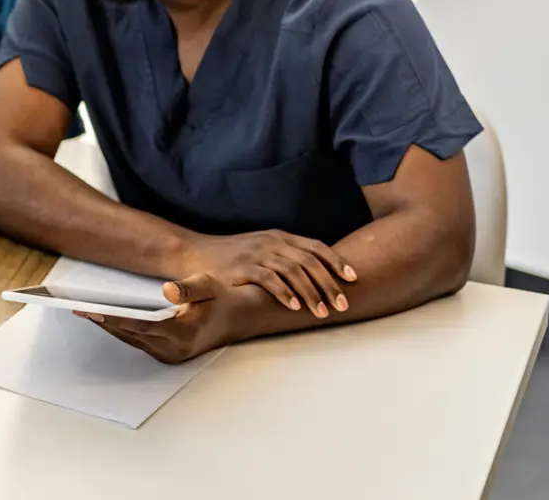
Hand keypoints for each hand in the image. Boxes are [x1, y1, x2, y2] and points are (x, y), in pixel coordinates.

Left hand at [75, 273, 256, 363]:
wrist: (241, 316)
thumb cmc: (222, 297)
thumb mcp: (208, 285)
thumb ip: (187, 288)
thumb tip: (166, 290)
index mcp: (184, 331)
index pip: (140, 325)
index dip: (114, 318)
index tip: (93, 311)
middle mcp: (175, 348)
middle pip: (131, 334)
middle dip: (104, 322)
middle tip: (78, 309)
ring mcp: (172, 354)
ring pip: (133, 340)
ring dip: (110, 327)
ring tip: (86, 312)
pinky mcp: (169, 355)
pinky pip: (139, 343)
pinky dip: (123, 331)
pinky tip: (108, 320)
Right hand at [181, 229, 356, 317]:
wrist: (195, 253)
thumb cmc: (231, 256)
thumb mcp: (262, 248)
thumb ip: (285, 256)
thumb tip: (316, 276)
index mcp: (280, 236)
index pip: (316, 246)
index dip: (337, 262)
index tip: (354, 279)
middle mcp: (271, 242)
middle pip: (309, 261)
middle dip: (329, 284)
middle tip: (342, 304)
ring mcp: (256, 253)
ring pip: (292, 270)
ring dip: (311, 292)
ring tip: (322, 312)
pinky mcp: (241, 267)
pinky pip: (268, 279)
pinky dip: (284, 293)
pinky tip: (294, 306)